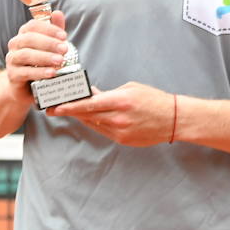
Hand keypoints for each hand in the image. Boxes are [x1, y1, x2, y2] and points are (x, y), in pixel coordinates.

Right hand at [4, 10, 68, 95]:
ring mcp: (12, 60)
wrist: (26, 85)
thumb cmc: (40, 61)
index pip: (33, 26)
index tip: (64, 36)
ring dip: (45, 57)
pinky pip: (25, 72)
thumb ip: (54, 30)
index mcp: (24, 34)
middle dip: (49, 43)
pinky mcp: (12, 76)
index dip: (49, 29)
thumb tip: (57, 13)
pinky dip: (39, 72)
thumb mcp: (50, 46)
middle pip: (29, 39)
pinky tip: (52, 73)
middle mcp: (15, 45)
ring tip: (60, 61)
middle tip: (65, 49)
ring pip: (25, 55)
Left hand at [47, 82, 176, 146]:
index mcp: (120, 101)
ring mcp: (120, 131)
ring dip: (83, 118)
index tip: (55, 107)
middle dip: (70, 112)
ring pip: (93, 124)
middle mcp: (118, 118)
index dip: (69, 107)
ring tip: (73, 111)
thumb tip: (90, 94)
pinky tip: (94, 118)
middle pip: (86, 116)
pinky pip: (103, 131)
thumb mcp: (131, 89)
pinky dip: (97, 124)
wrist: (174, 119)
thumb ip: (109, 93)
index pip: (88, 105)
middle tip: (55, 109)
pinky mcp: (123, 140)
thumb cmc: (154, 100)